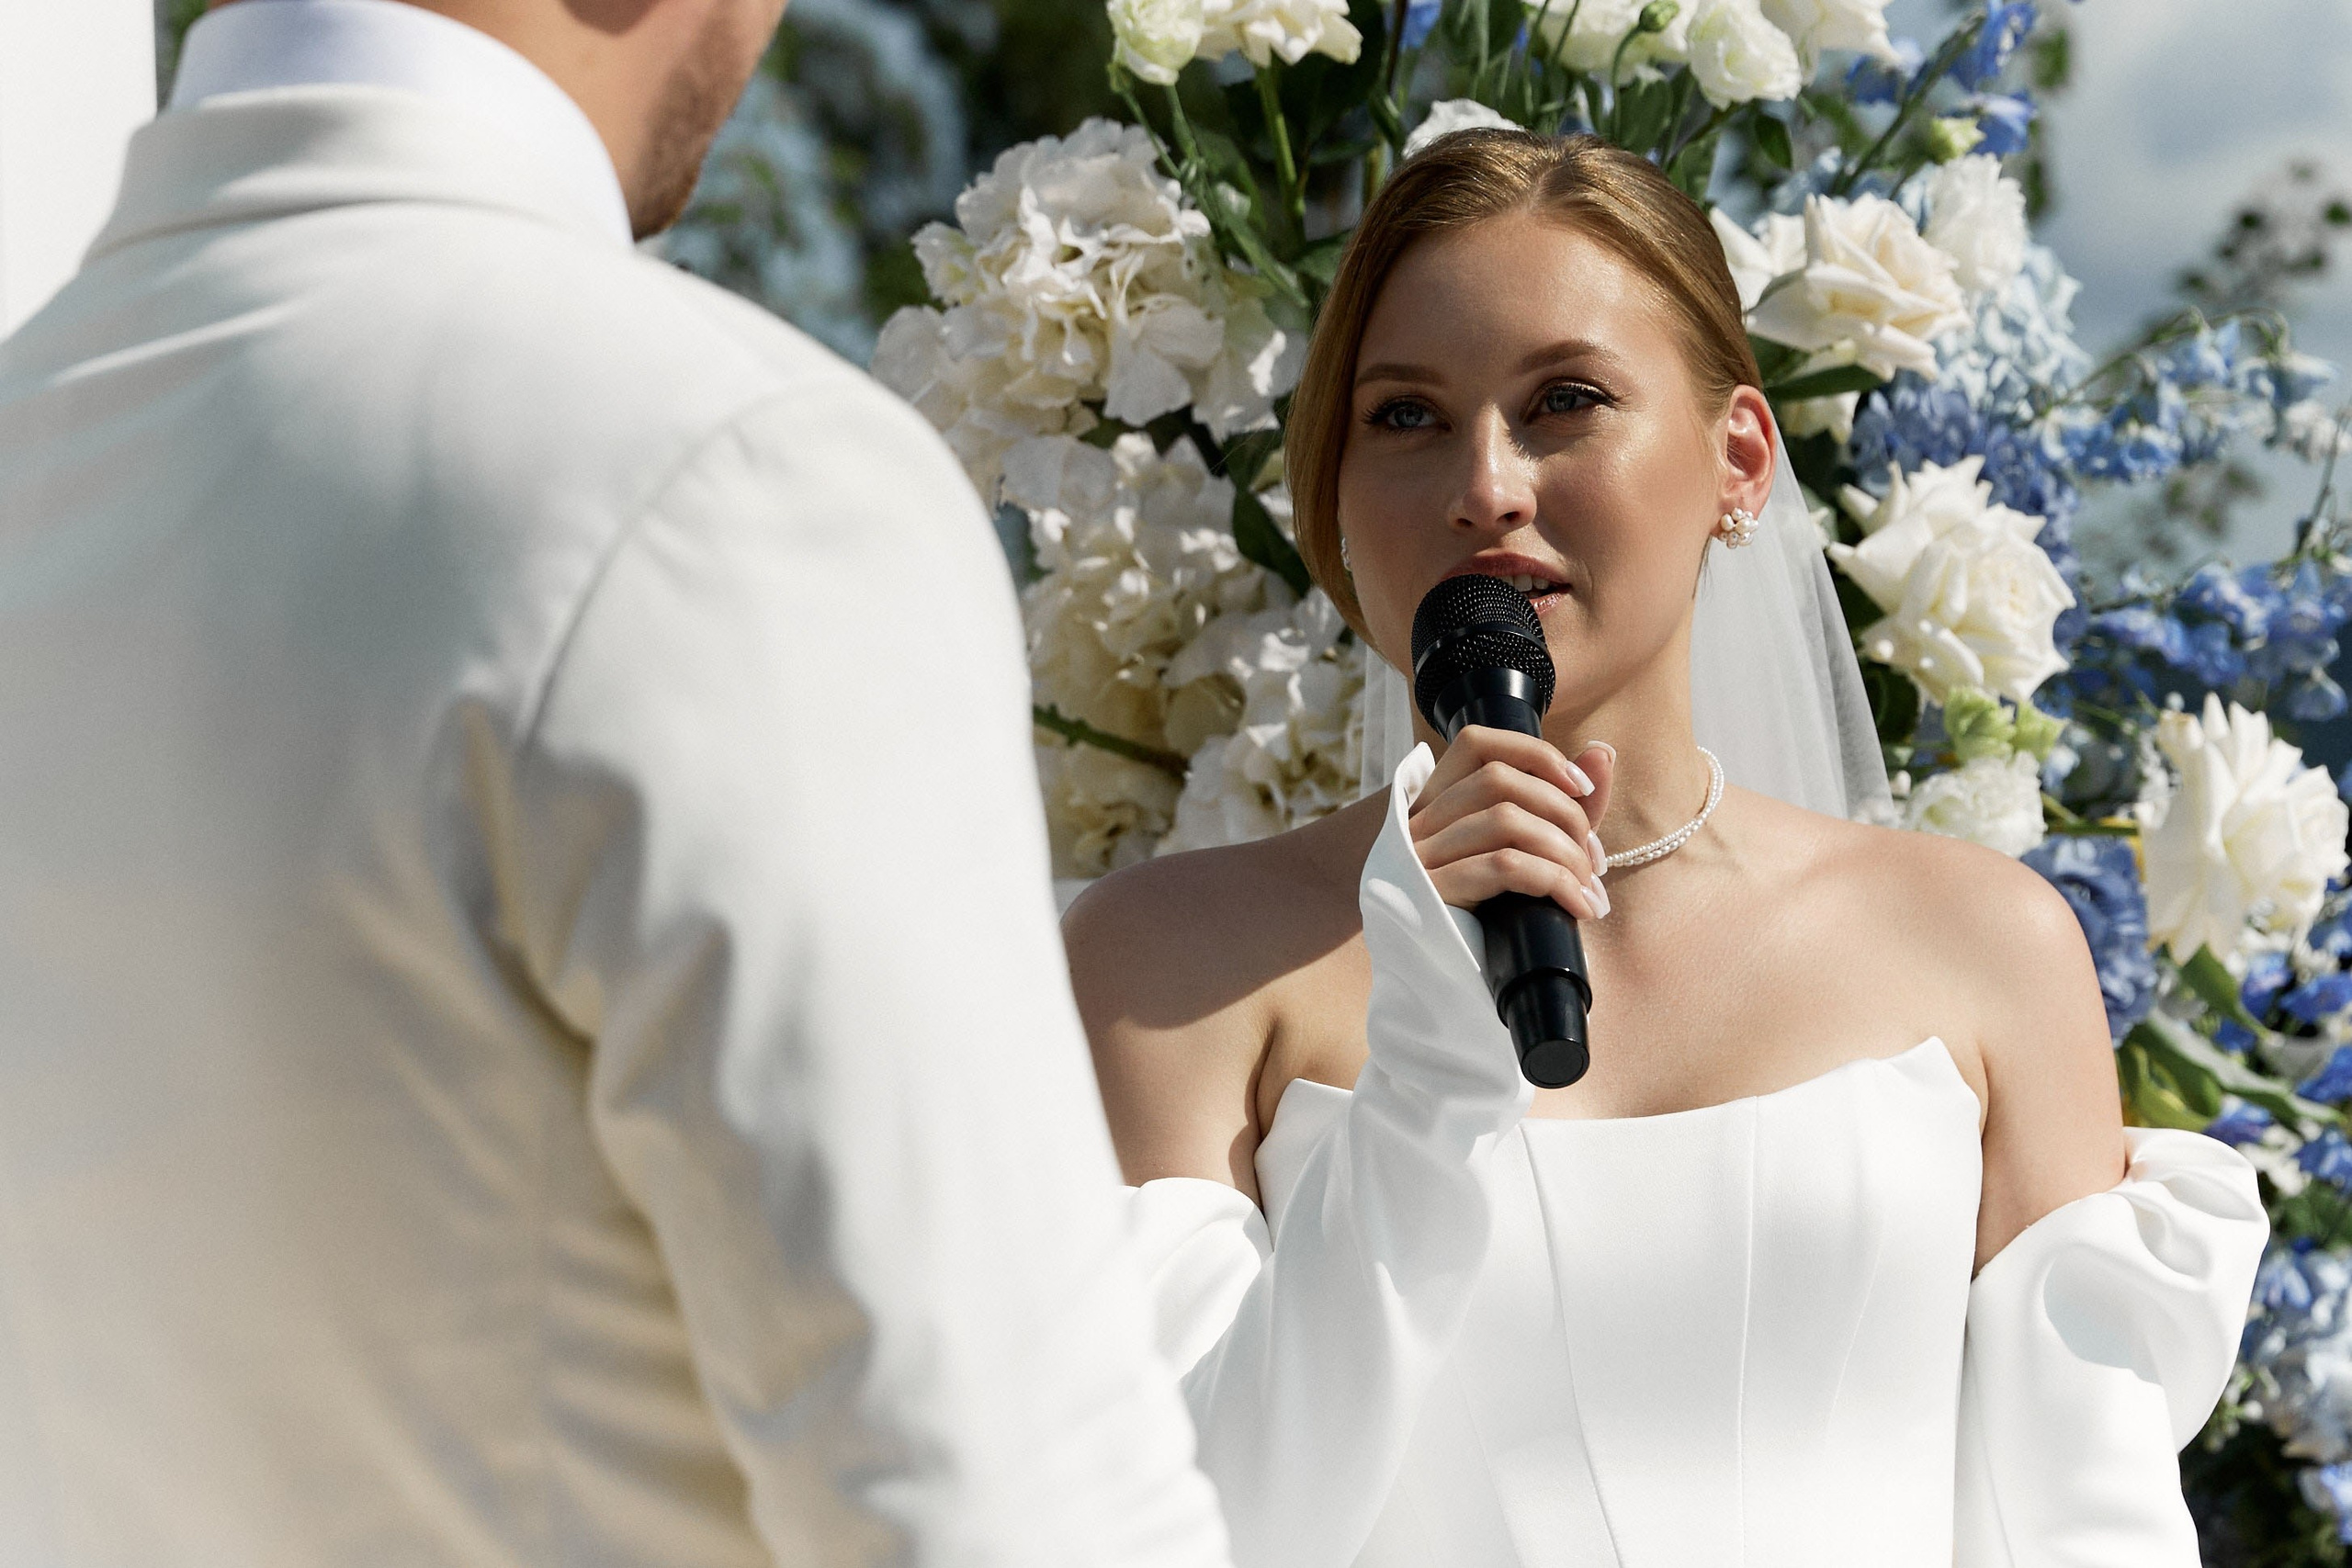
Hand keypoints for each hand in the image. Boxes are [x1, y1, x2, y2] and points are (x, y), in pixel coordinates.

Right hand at [1407, 728, 1614, 919]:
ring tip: (1589, 890)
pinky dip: (1556, 882)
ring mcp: (1420, 857)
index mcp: (1436, 803)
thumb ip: (1564, 803)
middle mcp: (1419, 822)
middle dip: (1565, 814)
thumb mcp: (1531, 853)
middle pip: (1500, 780)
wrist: (1449, 987)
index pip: (1476, 744)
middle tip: (1595, 861)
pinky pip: (1504, 867)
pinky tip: (1578, 907)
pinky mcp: (1433, 895)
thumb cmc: (1494, 914)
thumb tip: (1600, 754)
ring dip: (1566, 852)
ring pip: (1505, 820)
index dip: (1535, 754)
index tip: (1583, 788)